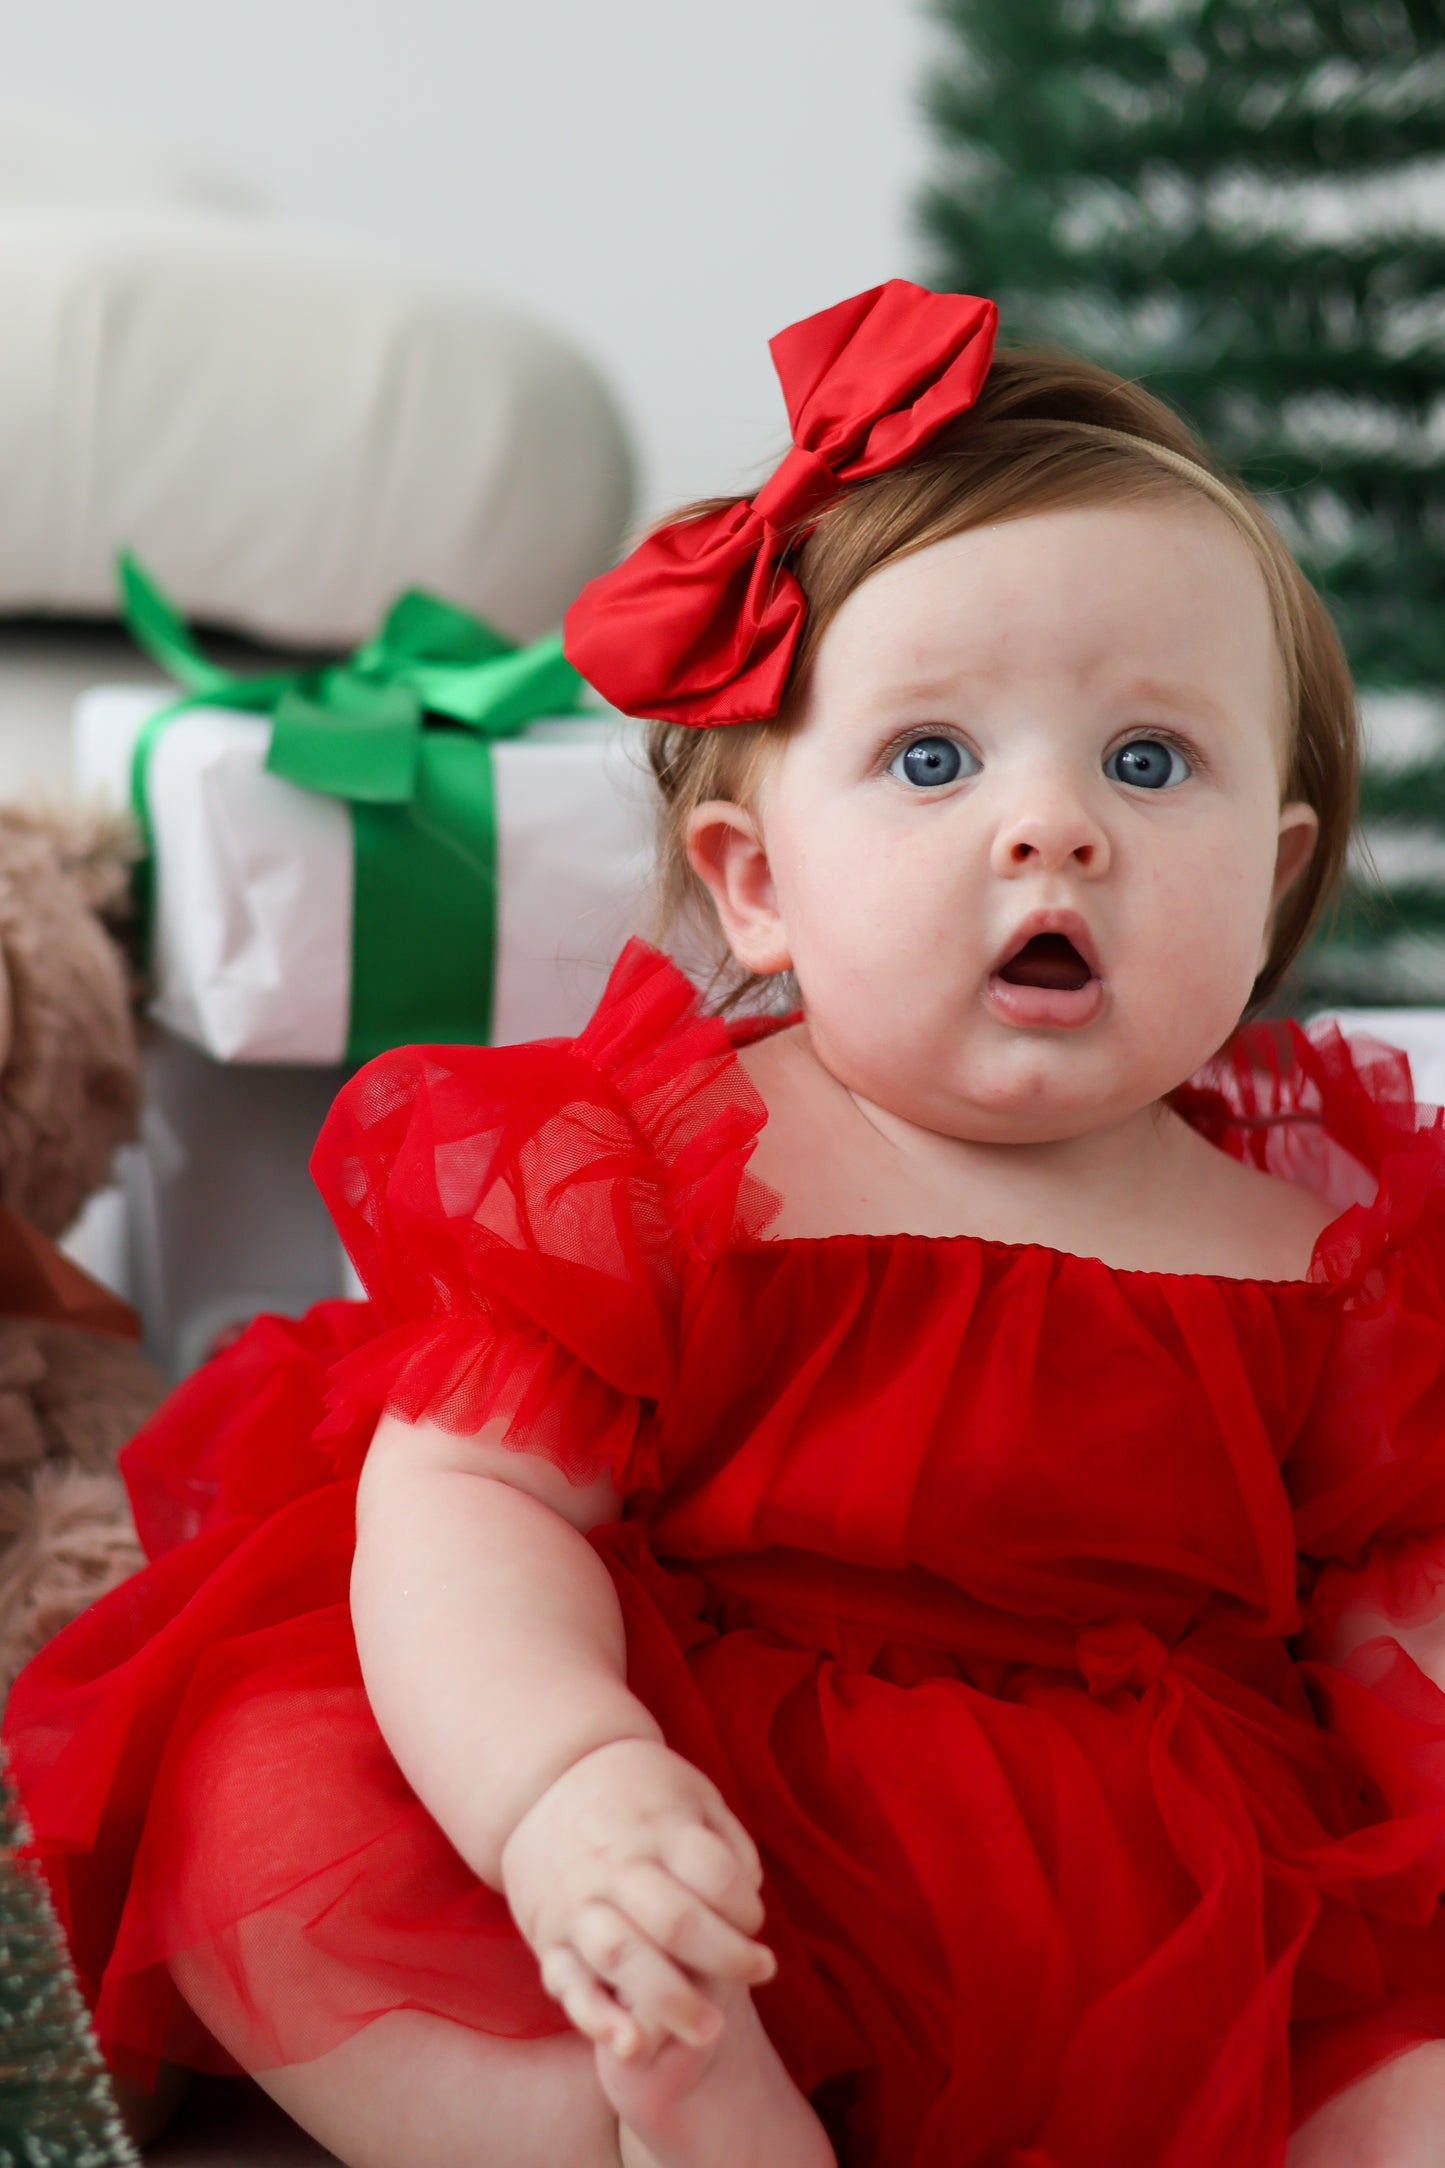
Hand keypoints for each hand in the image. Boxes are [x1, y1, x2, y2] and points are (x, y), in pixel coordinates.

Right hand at [499, 1737, 775, 2057]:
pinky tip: (632, 2044)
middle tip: (762, 1975)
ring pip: (624, 1958)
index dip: (746, 1906)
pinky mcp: (548, 1937)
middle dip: (726, 1959)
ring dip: (671, 2002)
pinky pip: (569, 1984)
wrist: (542, 1780)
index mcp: (658, 1828)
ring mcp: (579, 1904)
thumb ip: (727, 1841)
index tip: (754, 1920)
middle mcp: (617, 1866)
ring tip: (711, 2031)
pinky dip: (598, 2018)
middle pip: (676, 1922)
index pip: (714, 1874)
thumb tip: (752, 1893)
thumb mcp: (689, 1791)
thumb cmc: (637, 1792)